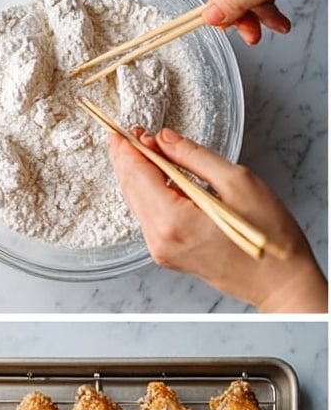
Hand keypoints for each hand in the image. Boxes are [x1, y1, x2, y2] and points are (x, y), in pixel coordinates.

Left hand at [109, 127, 326, 311]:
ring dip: (137, 174)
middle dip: (129, 158)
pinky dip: (148, 193)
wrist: (282, 281)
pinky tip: (157, 178)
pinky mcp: (168, 255)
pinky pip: (148, 217)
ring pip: (137, 203)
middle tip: (132, 134)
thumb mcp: (237, 182)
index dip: (130, 147)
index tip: (127, 128)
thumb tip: (165, 139)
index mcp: (173, 220)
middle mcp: (160, 239)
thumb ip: (194, 157)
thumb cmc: (270, 237)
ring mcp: (161, 250)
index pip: (138, 174)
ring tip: (145, 150)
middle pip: (131, 188)